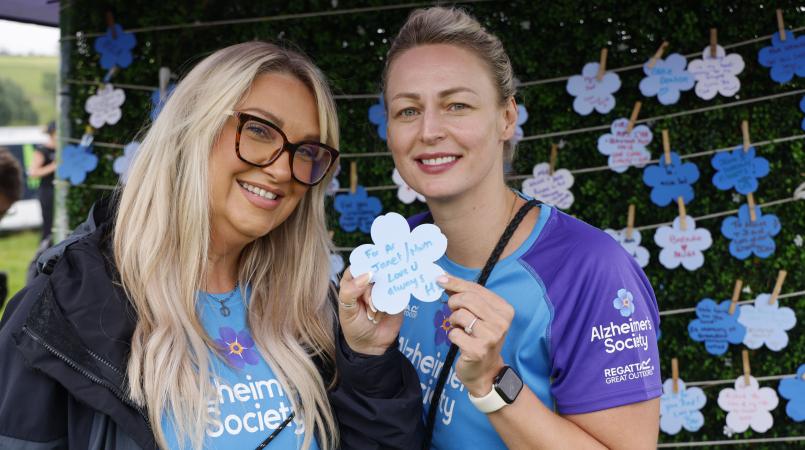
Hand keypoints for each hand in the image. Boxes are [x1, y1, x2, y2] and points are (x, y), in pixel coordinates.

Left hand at [338, 267, 403, 355]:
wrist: (372, 345)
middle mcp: (369, 283)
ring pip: (387, 282)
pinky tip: (386, 312)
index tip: (368, 276)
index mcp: (353, 282)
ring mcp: (384, 289)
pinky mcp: (397, 296)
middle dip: (372, 290)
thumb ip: (350, 291)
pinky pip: (399, 291)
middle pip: (376, 273)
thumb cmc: (355, 325)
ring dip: (381, 299)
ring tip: (374, 315)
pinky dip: (392, 302)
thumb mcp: (347, 310)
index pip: (359, 266)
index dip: (363, 269)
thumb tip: (367, 274)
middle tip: (370, 305)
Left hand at [439, 274, 513, 396]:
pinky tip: (460, 340)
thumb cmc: (480, 338)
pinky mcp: (478, 351)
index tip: (440, 279)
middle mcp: (501, 322)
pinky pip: (454, 333)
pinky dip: (452, 335)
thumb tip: (444, 277)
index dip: (455, 282)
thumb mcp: (478, 315)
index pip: (476, 289)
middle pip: (468, 299)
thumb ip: (466, 296)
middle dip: (454, 302)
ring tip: (459, 327)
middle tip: (451, 310)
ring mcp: (491, 337)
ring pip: (461, 315)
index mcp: (504, 310)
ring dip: (453, 320)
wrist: (485, 371)